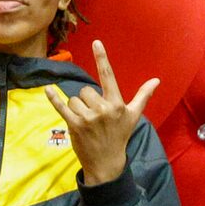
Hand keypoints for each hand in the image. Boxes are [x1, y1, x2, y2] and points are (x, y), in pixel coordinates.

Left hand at [45, 40, 158, 186]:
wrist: (106, 162)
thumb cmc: (120, 136)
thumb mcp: (133, 116)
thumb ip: (143, 96)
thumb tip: (156, 80)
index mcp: (116, 104)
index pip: (108, 76)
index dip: (102, 58)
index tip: (96, 42)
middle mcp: (102, 109)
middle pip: (86, 90)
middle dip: (87, 100)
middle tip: (95, 117)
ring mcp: (87, 118)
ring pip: (74, 99)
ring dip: (77, 108)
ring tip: (86, 123)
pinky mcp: (74, 126)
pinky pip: (62, 107)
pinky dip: (54, 98)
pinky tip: (48, 89)